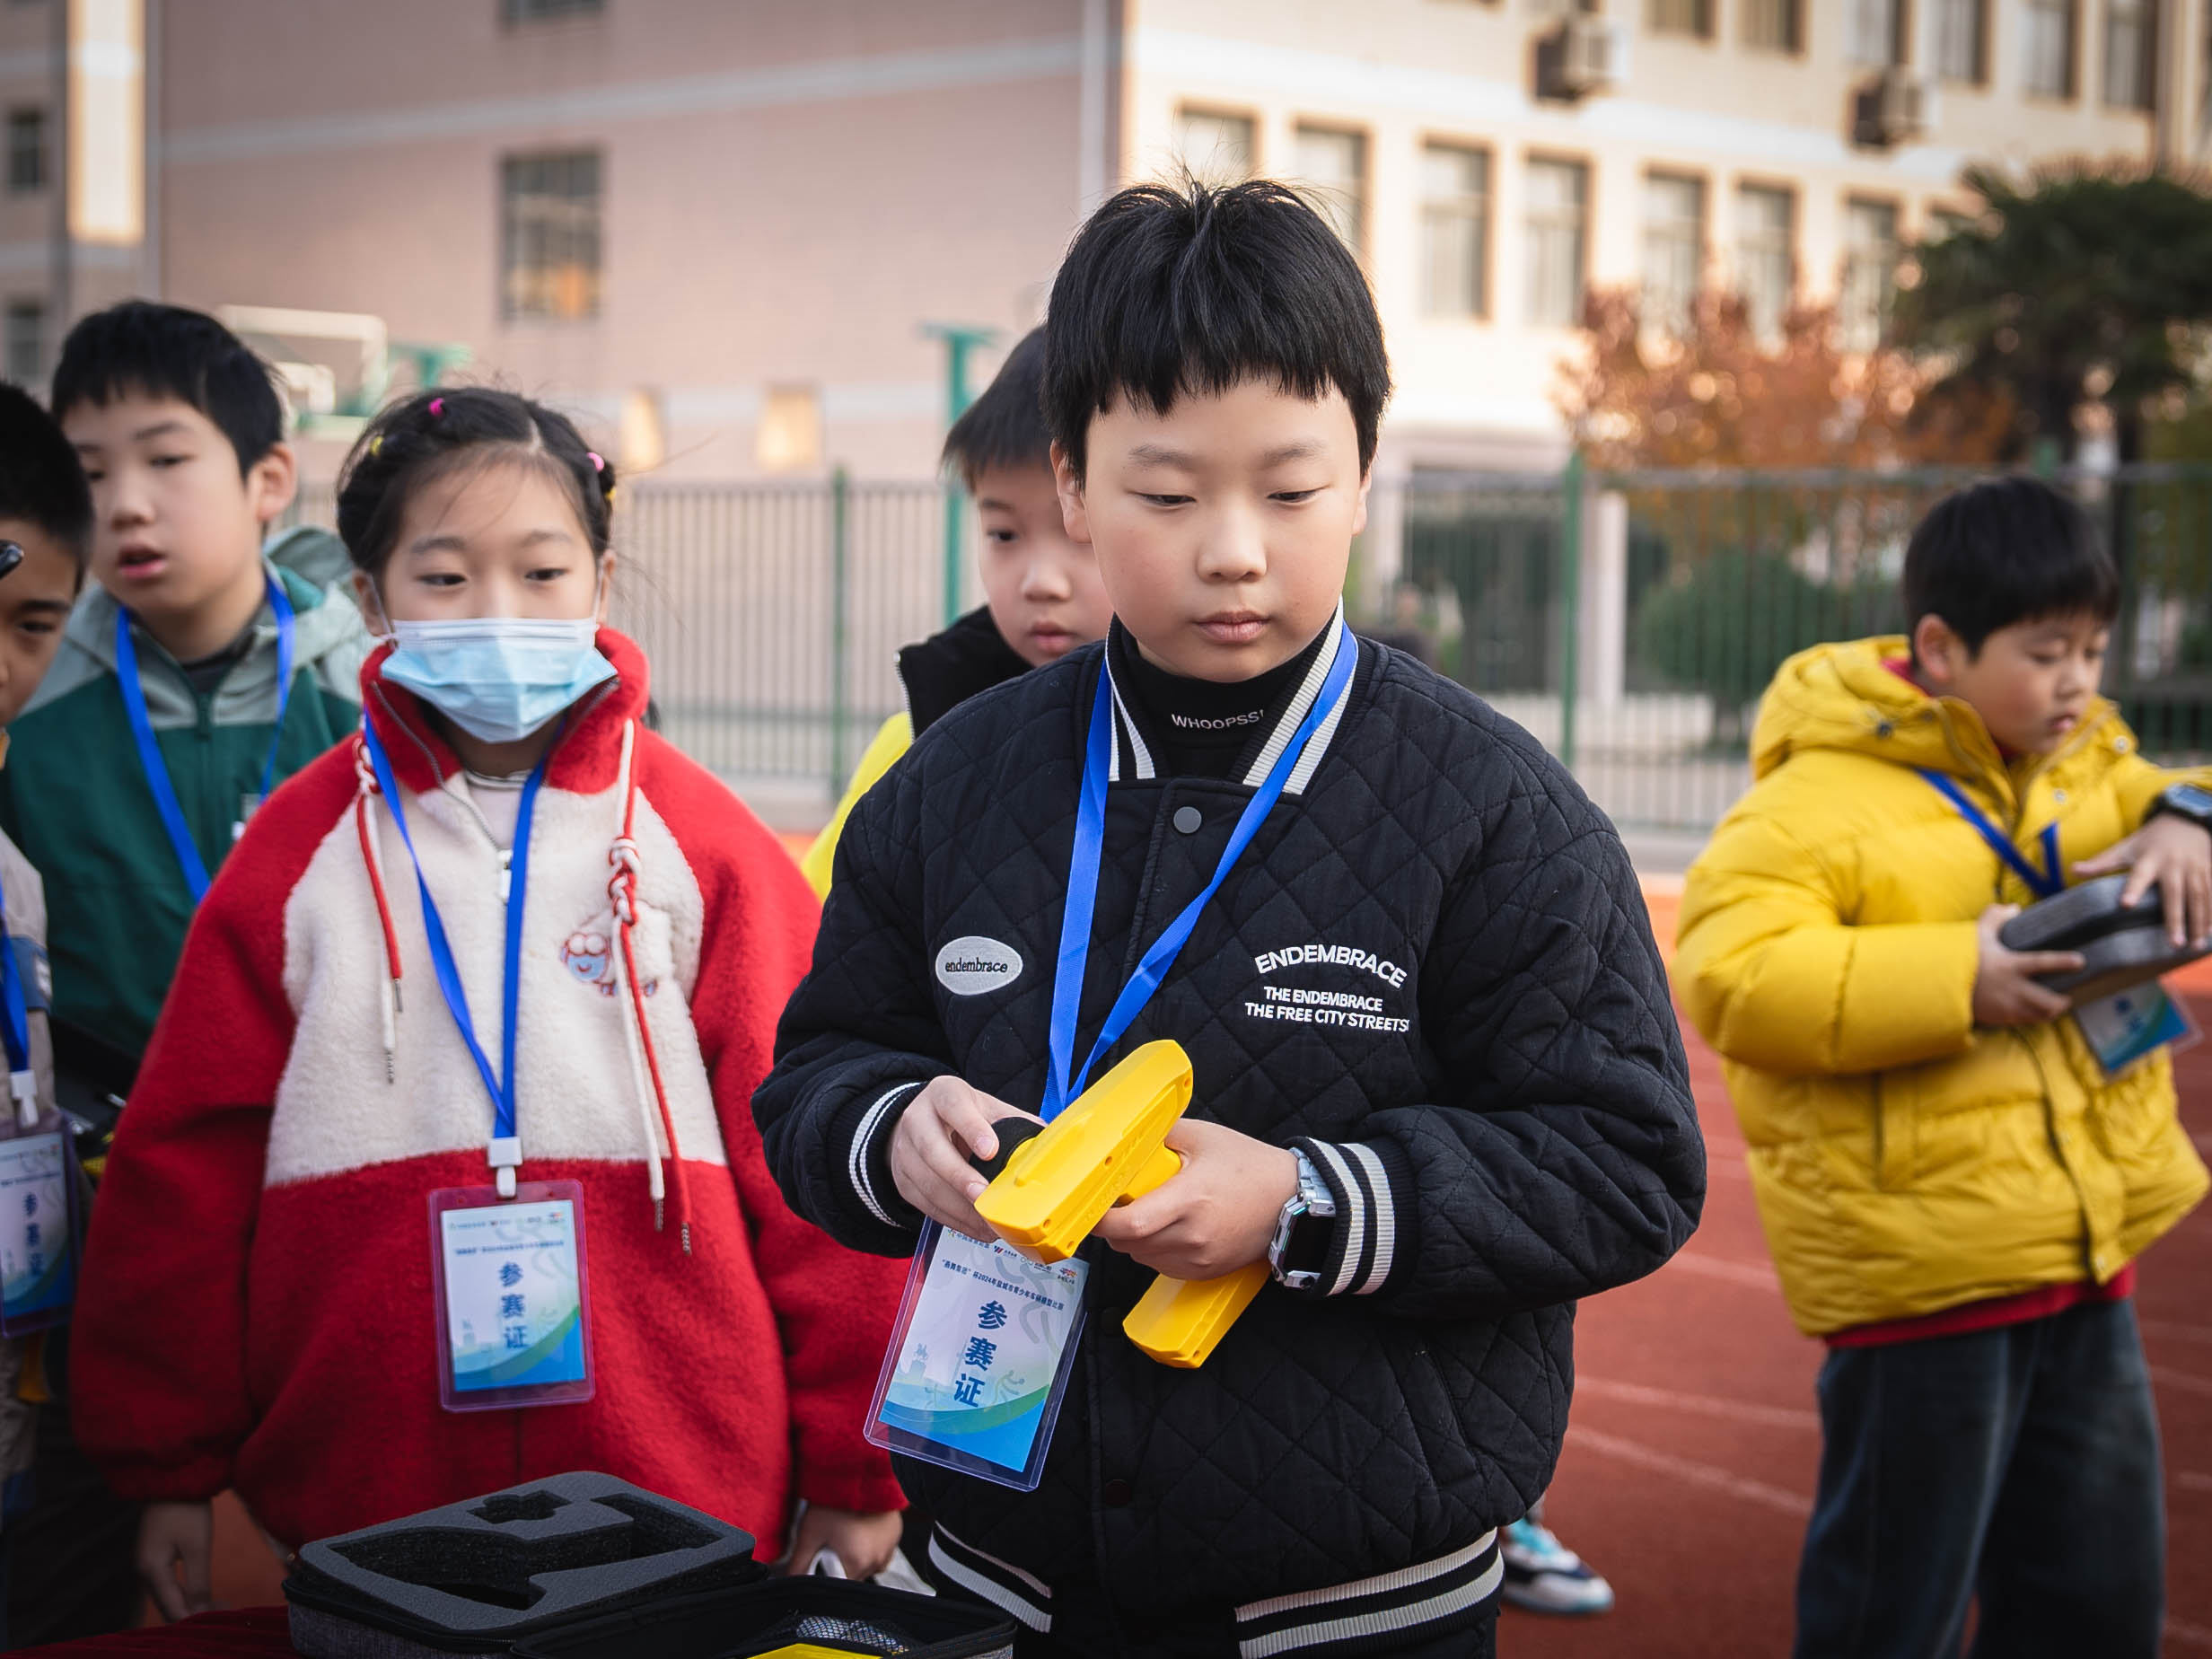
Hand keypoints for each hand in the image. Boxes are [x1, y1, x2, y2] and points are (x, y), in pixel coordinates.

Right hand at [138, 1499, 215, 1622]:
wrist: (173, 1478)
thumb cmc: (187, 1509)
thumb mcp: (197, 1547)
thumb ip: (197, 1582)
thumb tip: (201, 1613)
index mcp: (151, 1571)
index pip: (172, 1610)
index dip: (196, 1619)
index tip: (222, 1616)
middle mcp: (144, 1572)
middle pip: (168, 1606)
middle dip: (195, 1613)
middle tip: (226, 1609)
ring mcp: (148, 1564)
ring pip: (169, 1596)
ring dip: (192, 1603)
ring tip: (221, 1602)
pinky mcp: (155, 1556)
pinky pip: (169, 1584)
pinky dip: (187, 1591)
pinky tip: (205, 1590)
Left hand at [781, 1505, 904, 1579]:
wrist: (858, 1470)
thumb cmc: (833, 1501)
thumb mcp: (808, 1535)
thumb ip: (798, 1566)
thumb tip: (791, 1584)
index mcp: (857, 1563)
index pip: (840, 1588)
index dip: (826, 1576)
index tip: (821, 1559)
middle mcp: (878, 1560)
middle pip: (854, 1577)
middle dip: (840, 1566)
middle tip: (830, 1542)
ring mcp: (890, 1547)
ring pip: (868, 1565)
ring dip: (856, 1558)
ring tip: (845, 1534)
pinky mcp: (896, 1535)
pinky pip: (881, 1552)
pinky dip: (870, 1547)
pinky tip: (858, 1530)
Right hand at [888, 1077, 1040, 1242]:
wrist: (923, 1122)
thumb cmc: (966, 1115)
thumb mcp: (988, 1108)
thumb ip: (1015, 1123)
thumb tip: (1049, 1147)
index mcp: (944, 1095)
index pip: (954, 1106)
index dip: (972, 1129)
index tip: (991, 1150)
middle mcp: (917, 1119)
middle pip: (932, 1149)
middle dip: (960, 1176)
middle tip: (984, 1196)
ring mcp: (904, 1151)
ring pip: (927, 1182)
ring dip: (958, 1207)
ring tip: (988, 1222)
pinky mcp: (902, 1180)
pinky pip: (925, 1204)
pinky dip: (953, 1220)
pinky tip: (977, 1228)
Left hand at [1091, 1120, 1297, 1280]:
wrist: (1292, 1202)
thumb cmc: (1250, 1167)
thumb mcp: (1205, 1137)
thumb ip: (1162, 1135)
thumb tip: (1125, 1138)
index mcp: (1189, 1199)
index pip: (1130, 1224)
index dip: (1103, 1220)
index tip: (1093, 1207)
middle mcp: (1192, 1236)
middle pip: (1129, 1243)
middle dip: (1115, 1226)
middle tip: (1119, 1203)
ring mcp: (1199, 1259)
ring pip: (1142, 1257)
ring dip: (1134, 1239)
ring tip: (1149, 1212)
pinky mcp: (1204, 1273)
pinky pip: (1162, 1267)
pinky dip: (1154, 1251)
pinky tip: (1168, 1229)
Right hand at [1972, 904, 2082, 1026]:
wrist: (1940, 986)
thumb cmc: (1961, 957)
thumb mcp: (1977, 934)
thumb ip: (1995, 917)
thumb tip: (2015, 908)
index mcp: (2010, 965)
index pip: (2044, 963)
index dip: (2064, 962)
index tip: (2081, 961)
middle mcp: (2013, 988)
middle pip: (2049, 1001)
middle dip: (2063, 1002)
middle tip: (2068, 996)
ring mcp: (2007, 1006)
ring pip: (2039, 1015)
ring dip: (2051, 1012)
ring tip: (2056, 1007)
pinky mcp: (2000, 1018)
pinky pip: (2024, 1022)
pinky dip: (2034, 1018)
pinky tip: (2035, 1013)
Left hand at [2076, 813, 2211, 949]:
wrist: (2185, 821)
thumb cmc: (2149, 841)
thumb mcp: (2125, 848)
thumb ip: (2102, 863)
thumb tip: (2073, 870)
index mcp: (2149, 859)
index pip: (2138, 875)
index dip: (2132, 889)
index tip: (2125, 905)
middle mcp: (2174, 864)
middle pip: (2175, 894)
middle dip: (2175, 919)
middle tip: (2174, 944)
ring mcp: (2195, 868)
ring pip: (2200, 897)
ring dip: (2200, 922)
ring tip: (2194, 947)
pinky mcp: (2210, 871)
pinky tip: (2210, 935)